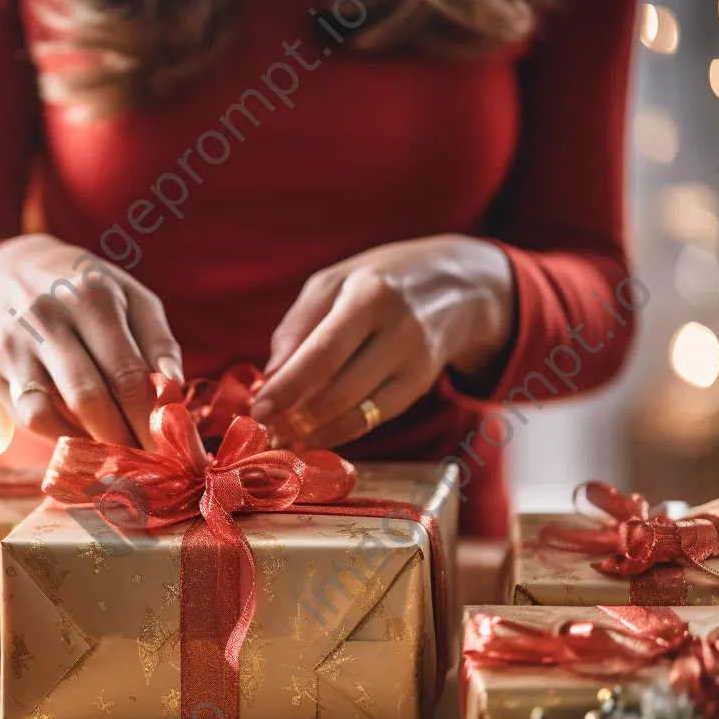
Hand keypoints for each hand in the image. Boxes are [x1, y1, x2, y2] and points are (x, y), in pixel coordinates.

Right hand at [0, 234, 182, 449]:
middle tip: (148, 464)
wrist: (10, 273)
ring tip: (118, 457)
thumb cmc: (88, 292)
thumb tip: (174, 387)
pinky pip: (28, 417)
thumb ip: (159, 342)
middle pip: (89, 397)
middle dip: (123, 439)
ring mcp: (12, 345)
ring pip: (47, 413)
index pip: (127, 373)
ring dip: (87, 445)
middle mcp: (45, 318)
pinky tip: (85, 441)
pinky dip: (58, 437)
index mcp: (90, 296)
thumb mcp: (132, 299)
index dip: (150, 419)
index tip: (171, 450)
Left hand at [250, 235, 515, 449]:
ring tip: (281, 437)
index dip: (289, 387)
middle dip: (296, 418)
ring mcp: (415, 364)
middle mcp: (399, 332)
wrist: (460, 286)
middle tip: (263, 430)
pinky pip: (372, 419)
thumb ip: (297, 326)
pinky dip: (338, 433)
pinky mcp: (420, 387)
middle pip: (340, 391)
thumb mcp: (333, 282)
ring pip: (358, 414)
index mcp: (370, 296)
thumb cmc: (379, 280)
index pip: (324, 352)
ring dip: (314, 433)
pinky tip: (311, 436)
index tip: (258, 409)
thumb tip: (271, 376)